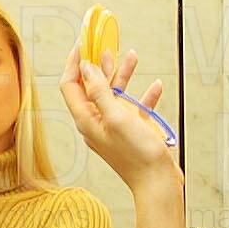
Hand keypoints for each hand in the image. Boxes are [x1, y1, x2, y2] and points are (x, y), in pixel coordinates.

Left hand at [58, 45, 179, 192]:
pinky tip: (155, 86)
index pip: (70, 86)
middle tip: (106, 44)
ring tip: (131, 55)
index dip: (74, 63)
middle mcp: (98, 122)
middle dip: (99, 64)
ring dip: (123, 74)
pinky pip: (136, 107)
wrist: (158, 183)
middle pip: (93, 87)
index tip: (82, 44)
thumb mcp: (117, 116)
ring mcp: (115, 127)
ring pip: (116, 94)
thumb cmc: (137, 154)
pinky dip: (144, 95)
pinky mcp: (133, 131)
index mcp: (87, 119)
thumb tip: (86, 68)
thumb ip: (100, 91)